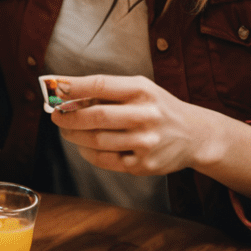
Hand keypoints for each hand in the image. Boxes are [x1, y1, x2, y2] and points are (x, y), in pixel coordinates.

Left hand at [48, 74, 213, 177]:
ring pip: (96, 140)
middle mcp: (146, 115)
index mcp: (143, 91)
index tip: (54, 87)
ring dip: (74, 135)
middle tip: (54, 116)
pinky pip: (104, 160)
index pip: (101, 85)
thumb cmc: (158, 108)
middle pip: (95, 116)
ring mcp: (146, 142)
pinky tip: (84, 146)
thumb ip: (108, 91)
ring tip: (67, 130)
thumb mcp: (141, 90)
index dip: (73, 87)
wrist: (196, 136)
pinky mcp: (144, 165)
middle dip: (68, 116)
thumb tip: (66, 94)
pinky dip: (88, 152)